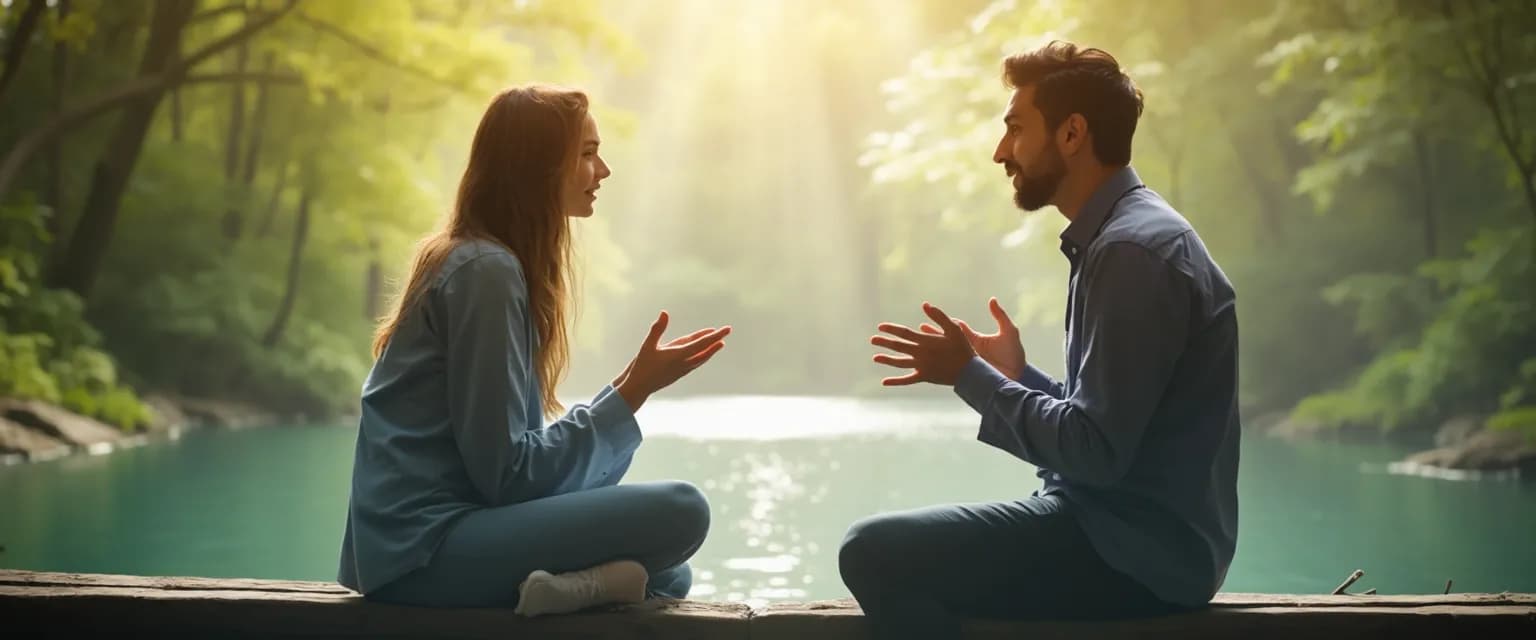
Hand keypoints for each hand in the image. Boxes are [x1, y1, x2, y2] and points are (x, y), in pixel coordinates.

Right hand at [614, 311, 729, 410]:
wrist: (639, 388)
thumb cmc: (642, 366)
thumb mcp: (648, 345)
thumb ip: (657, 329)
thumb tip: (664, 313)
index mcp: (679, 355)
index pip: (701, 343)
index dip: (715, 335)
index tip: (726, 329)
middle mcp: (684, 363)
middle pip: (705, 350)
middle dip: (716, 340)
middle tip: (727, 331)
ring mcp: (682, 370)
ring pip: (701, 358)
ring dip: (711, 350)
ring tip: (720, 344)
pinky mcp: (679, 374)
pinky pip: (695, 363)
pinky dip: (702, 357)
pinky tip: (703, 356)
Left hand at [870, 302, 975, 386]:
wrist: (969, 372)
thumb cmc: (962, 348)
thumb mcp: (954, 329)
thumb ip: (939, 316)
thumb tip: (925, 304)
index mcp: (926, 341)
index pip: (904, 333)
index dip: (891, 329)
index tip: (880, 327)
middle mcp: (921, 354)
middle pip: (898, 347)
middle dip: (885, 342)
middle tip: (873, 340)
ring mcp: (921, 367)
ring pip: (900, 363)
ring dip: (887, 360)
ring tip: (875, 357)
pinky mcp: (924, 377)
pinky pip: (907, 380)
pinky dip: (896, 381)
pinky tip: (884, 381)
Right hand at [919, 297, 1025, 380]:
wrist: (1018, 375)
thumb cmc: (1014, 354)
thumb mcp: (1009, 332)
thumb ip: (1000, 315)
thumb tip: (992, 299)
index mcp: (975, 338)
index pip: (956, 327)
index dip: (945, 320)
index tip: (931, 312)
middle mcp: (968, 348)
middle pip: (946, 339)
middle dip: (932, 334)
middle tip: (918, 328)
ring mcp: (967, 361)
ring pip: (945, 354)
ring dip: (932, 350)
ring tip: (918, 345)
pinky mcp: (967, 372)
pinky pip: (950, 368)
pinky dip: (939, 366)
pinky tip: (926, 366)